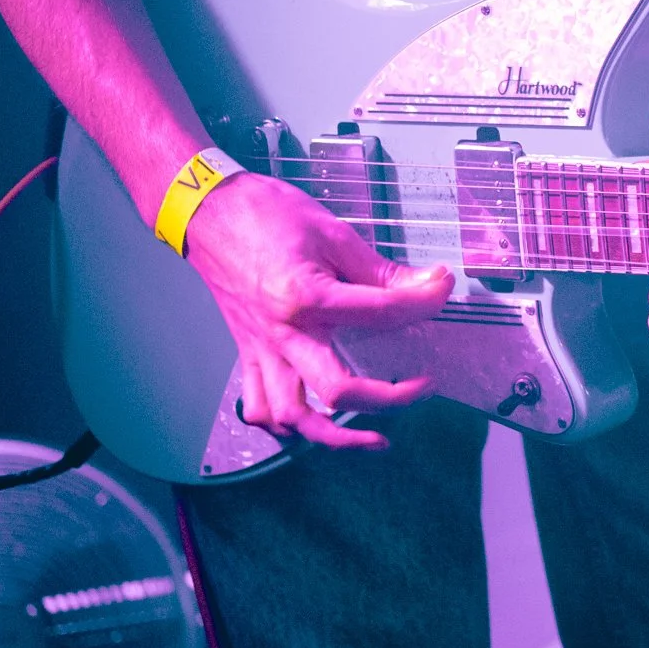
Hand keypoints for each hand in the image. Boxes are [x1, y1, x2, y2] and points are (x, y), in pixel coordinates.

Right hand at [184, 173, 452, 449]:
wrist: (207, 212)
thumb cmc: (264, 215)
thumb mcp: (332, 232)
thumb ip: (379, 269)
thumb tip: (425, 283)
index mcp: (305, 297)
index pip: (379, 313)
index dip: (422, 303)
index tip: (441, 290)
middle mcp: (282, 334)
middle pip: (337, 390)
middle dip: (388, 398)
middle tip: (422, 386)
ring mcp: (261, 349)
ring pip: (293, 416)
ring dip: (334, 435)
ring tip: (374, 436)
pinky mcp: (247, 354)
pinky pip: (259, 407)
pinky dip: (285, 425)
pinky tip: (313, 421)